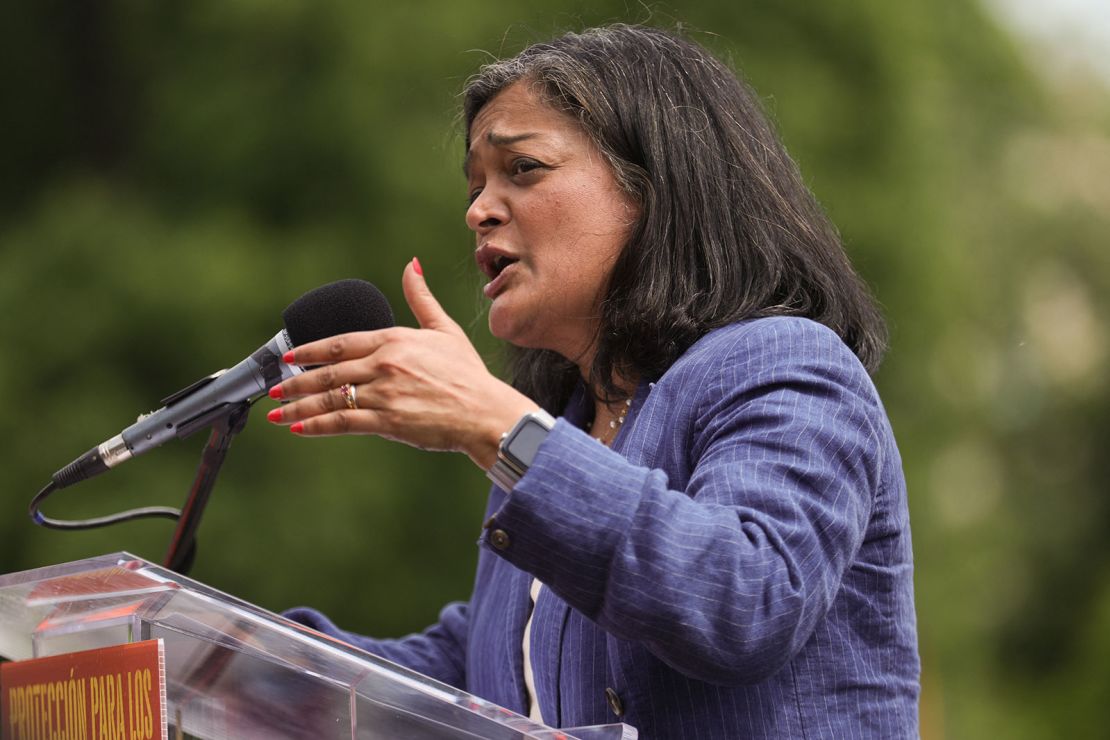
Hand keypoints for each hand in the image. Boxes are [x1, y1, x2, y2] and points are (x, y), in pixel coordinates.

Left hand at [267, 259, 539, 469]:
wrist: (486, 412)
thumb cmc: (468, 375)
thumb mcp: (445, 329)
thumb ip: (421, 298)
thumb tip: (411, 264)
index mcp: (395, 340)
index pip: (341, 343)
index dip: (310, 350)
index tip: (290, 356)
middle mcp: (385, 364)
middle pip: (329, 372)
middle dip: (296, 381)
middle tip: (274, 388)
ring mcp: (385, 393)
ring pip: (331, 398)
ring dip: (298, 406)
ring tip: (277, 412)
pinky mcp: (388, 421)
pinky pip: (344, 422)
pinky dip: (317, 425)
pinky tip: (299, 428)